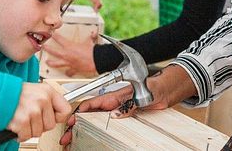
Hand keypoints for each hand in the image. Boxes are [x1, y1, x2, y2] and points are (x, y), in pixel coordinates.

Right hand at [6, 82, 70, 141]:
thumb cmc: (14, 93)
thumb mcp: (35, 90)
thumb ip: (48, 100)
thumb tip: (59, 114)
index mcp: (47, 91)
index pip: (65, 110)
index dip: (58, 117)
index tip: (51, 117)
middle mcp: (42, 100)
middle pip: (51, 125)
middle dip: (40, 125)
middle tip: (29, 117)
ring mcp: (32, 111)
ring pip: (38, 132)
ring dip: (28, 129)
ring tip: (22, 119)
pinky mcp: (22, 121)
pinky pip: (26, 136)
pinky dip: (20, 134)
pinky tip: (16, 125)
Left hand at [42, 32, 98, 76]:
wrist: (97, 61)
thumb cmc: (92, 52)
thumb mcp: (90, 42)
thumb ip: (90, 37)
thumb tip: (92, 33)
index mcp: (70, 47)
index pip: (59, 39)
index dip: (55, 36)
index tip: (51, 34)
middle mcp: (67, 55)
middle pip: (54, 52)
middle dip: (47, 49)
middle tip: (43, 47)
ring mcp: (69, 63)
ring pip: (57, 63)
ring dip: (51, 63)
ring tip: (47, 62)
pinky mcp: (74, 69)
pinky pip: (69, 72)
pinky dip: (68, 73)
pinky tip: (66, 73)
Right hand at [59, 64, 196, 145]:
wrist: (164, 91)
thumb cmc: (153, 88)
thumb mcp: (142, 95)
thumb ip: (128, 104)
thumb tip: (114, 115)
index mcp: (113, 96)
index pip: (91, 104)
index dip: (78, 113)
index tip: (70, 123)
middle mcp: (112, 104)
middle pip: (88, 115)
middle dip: (75, 126)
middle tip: (66, 139)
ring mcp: (115, 111)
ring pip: (94, 121)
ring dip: (82, 131)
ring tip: (72, 142)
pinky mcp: (121, 116)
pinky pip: (105, 125)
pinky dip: (93, 131)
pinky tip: (87, 139)